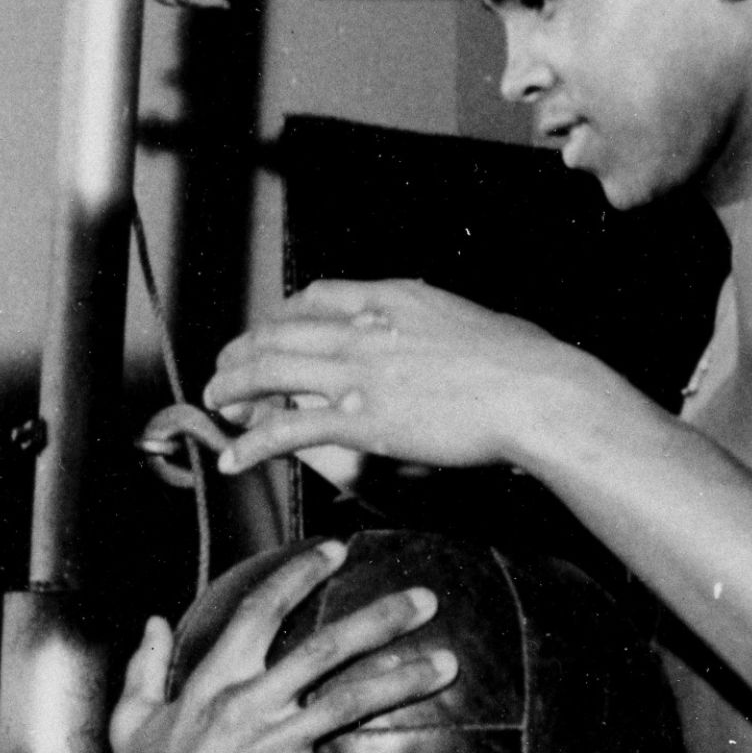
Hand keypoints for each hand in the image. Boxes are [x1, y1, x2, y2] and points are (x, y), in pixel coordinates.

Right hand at [104, 541, 455, 752]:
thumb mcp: (132, 720)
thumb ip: (143, 667)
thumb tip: (152, 623)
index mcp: (214, 681)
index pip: (260, 610)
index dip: (298, 574)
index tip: (334, 548)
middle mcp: (250, 704)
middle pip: (326, 648)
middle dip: (380, 619)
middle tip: (424, 598)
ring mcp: (274, 748)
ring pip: (350, 703)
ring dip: (404, 682)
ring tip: (447, 664)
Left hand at [202, 279, 596, 473]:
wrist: (536, 392)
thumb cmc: (524, 362)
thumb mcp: (471, 322)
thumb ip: (439, 326)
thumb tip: (444, 334)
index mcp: (392, 297)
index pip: (316, 296)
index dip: (282, 315)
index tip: (270, 329)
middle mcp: (364, 328)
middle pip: (280, 331)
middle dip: (243, 352)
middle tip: (224, 369)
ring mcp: (359, 373)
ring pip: (270, 372)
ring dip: (233, 388)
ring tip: (215, 403)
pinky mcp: (360, 420)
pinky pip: (287, 429)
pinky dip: (252, 443)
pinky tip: (234, 456)